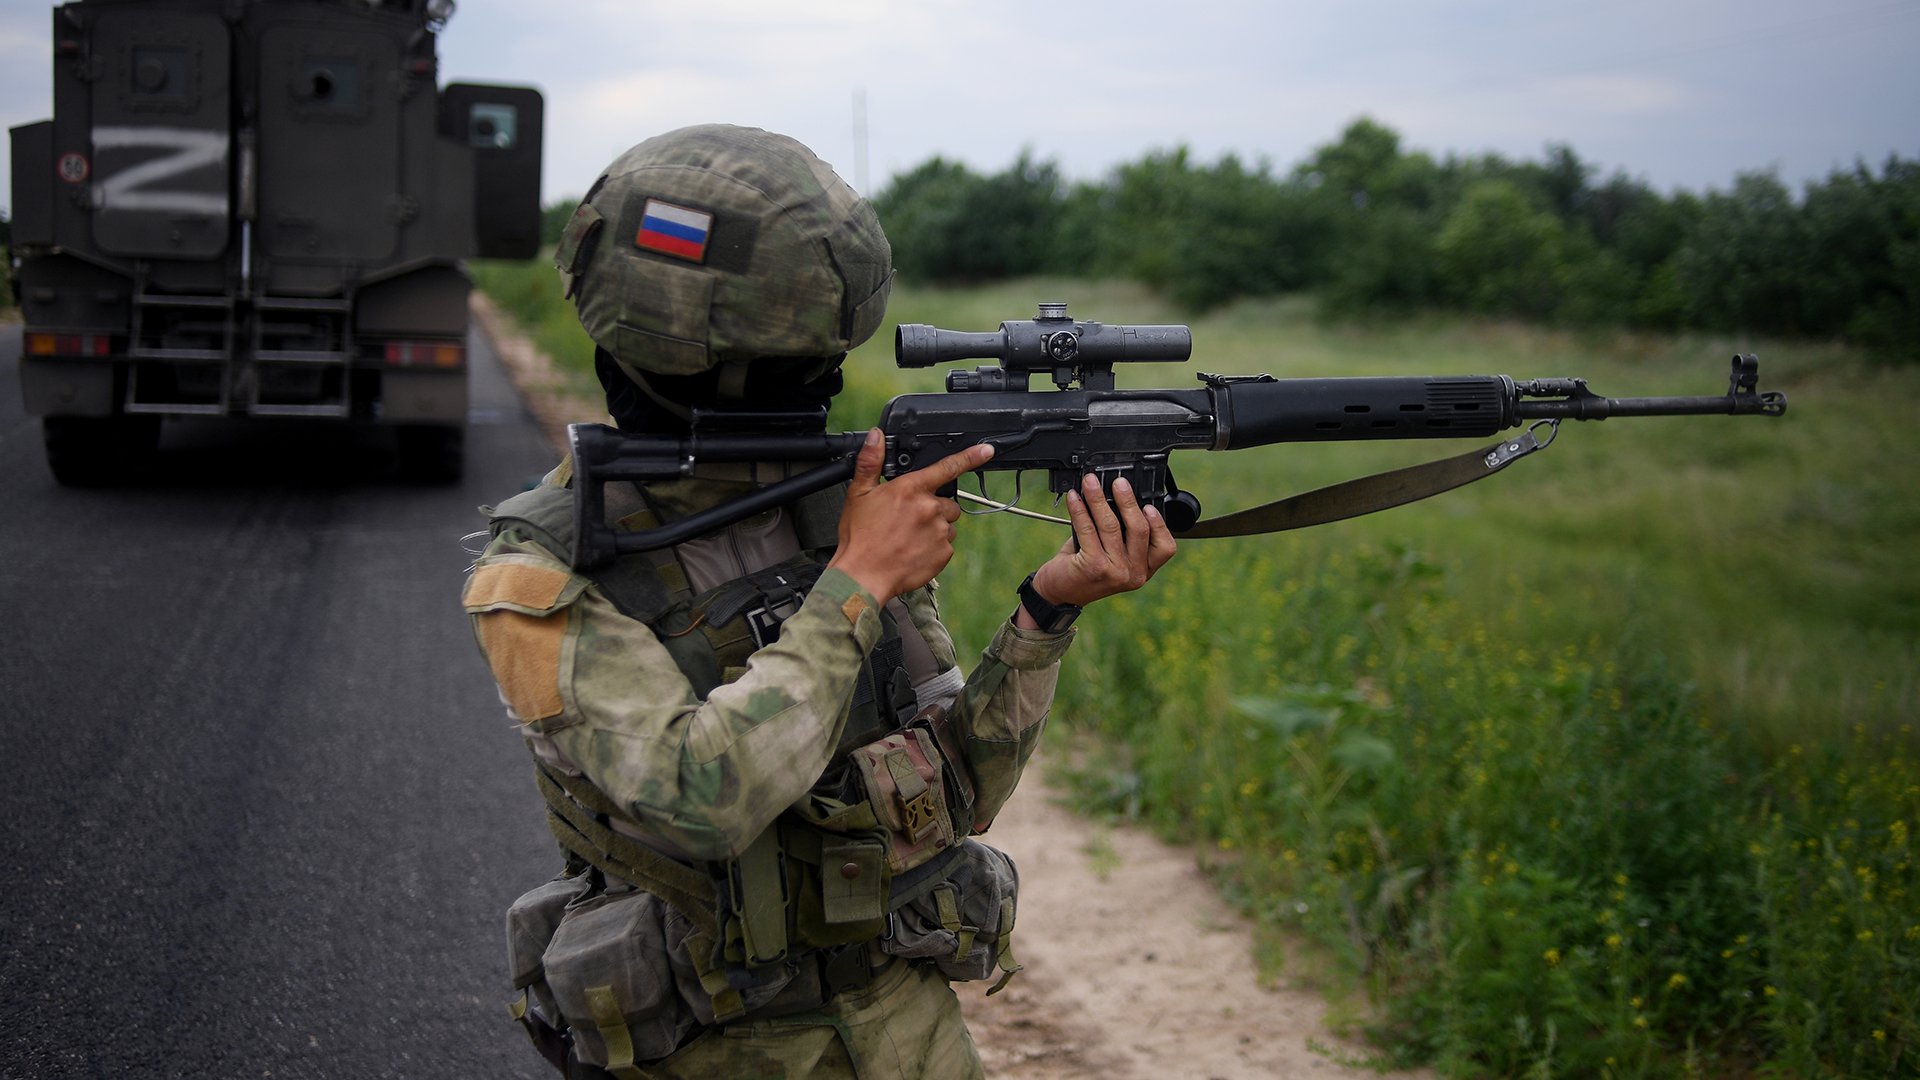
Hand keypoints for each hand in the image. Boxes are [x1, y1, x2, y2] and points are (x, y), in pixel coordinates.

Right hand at [827, 430, 994, 606]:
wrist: (862, 576)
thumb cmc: (860, 537)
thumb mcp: (858, 494)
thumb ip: (871, 461)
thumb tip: (875, 436)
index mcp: (911, 489)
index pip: (947, 467)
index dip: (971, 456)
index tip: (986, 450)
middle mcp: (930, 508)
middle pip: (947, 502)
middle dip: (933, 508)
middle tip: (909, 520)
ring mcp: (939, 532)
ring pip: (947, 524)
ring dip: (934, 528)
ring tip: (909, 537)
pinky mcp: (943, 553)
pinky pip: (946, 545)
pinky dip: (934, 547)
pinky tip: (913, 551)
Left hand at [1024, 474, 1176, 615]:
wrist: (1058, 592)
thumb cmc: (1086, 568)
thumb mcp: (1111, 552)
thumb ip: (1121, 532)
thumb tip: (1117, 496)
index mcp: (1145, 570)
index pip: (1165, 547)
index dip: (1159, 522)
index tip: (1148, 503)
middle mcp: (1134, 574)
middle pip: (1139, 529)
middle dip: (1128, 500)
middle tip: (1118, 482)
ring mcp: (1115, 572)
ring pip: (1111, 525)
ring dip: (1098, 499)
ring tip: (1090, 483)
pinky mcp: (1093, 567)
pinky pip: (1087, 529)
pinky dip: (1080, 509)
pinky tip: (1075, 497)